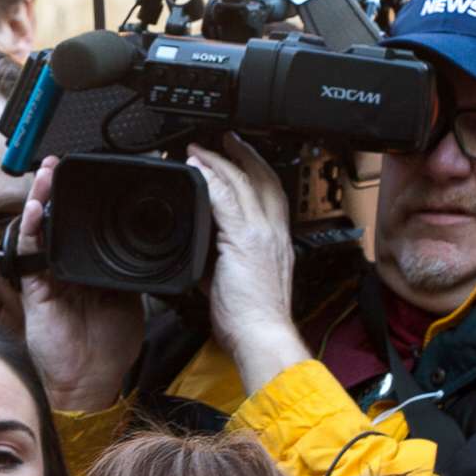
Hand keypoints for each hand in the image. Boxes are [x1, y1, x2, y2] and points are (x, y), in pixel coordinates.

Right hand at [17, 156, 144, 410]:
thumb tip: (152, 240)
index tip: (96, 174)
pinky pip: (31, 252)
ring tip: (47, 172)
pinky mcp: (37, 285)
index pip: (86, 223)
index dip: (87, 199)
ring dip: (42, 197)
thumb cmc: (111, 344)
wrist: (93, 379)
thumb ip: (134, 268)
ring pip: (43, 228)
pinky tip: (38, 209)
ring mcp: (50, 273)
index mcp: (91, 265)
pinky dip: (33, 228)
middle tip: (66, 161)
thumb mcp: (133, 297)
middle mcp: (68, 264)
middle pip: (60, 218)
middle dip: (60, 189)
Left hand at [189, 135, 310, 393]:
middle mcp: (274, 233)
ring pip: (243, 182)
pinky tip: (197, 168)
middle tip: (225, 139)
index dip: (258, 173)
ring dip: (220, 161)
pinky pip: (226, 198)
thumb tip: (205, 254)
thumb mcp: (241, 282)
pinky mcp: (243, 239)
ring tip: (200, 149)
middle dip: (245, 155)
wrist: (263, 336)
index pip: (272, 196)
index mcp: (278, 243)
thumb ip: (225, 261)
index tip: (242, 160)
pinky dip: (211, 179)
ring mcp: (261, 233)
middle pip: (264, 179)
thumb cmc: (253, 320)